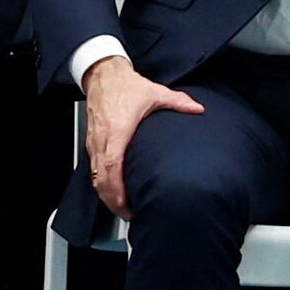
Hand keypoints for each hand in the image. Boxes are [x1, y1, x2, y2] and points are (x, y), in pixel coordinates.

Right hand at [79, 55, 202, 221]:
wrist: (103, 75)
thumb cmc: (124, 86)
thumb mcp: (154, 92)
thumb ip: (178, 102)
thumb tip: (198, 109)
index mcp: (118, 130)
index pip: (114, 166)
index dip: (118, 190)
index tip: (127, 204)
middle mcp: (103, 138)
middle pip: (102, 179)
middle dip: (112, 200)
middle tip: (127, 214)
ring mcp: (95, 141)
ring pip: (95, 177)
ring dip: (106, 195)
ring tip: (121, 208)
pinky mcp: (91, 142)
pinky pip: (93, 169)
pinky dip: (101, 183)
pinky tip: (111, 191)